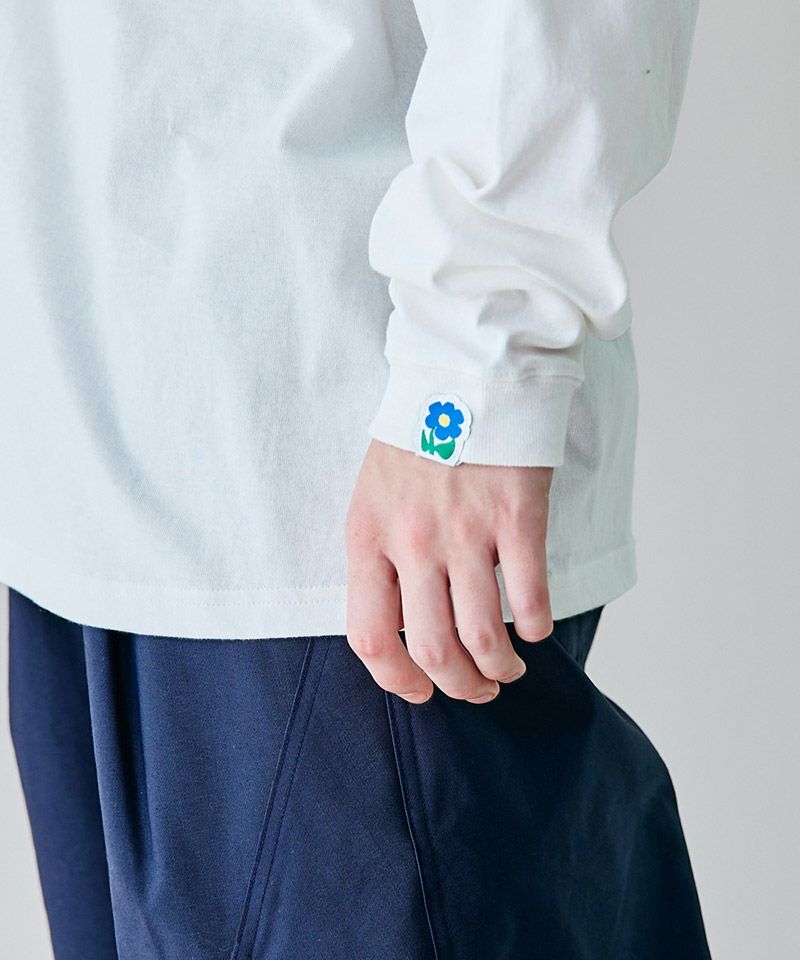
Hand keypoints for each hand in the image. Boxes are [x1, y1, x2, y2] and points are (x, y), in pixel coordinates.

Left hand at [345, 440, 553, 703]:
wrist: (466, 375)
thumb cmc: (417, 438)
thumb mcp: (373, 495)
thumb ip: (378, 554)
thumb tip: (399, 623)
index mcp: (368, 536)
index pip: (370, 636)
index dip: (396, 679)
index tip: (420, 690)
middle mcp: (413, 542)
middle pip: (432, 649)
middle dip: (458, 686)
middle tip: (477, 688)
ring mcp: (466, 531)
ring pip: (483, 637)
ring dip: (500, 667)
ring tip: (508, 668)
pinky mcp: (517, 517)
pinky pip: (530, 598)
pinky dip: (536, 627)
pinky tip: (534, 627)